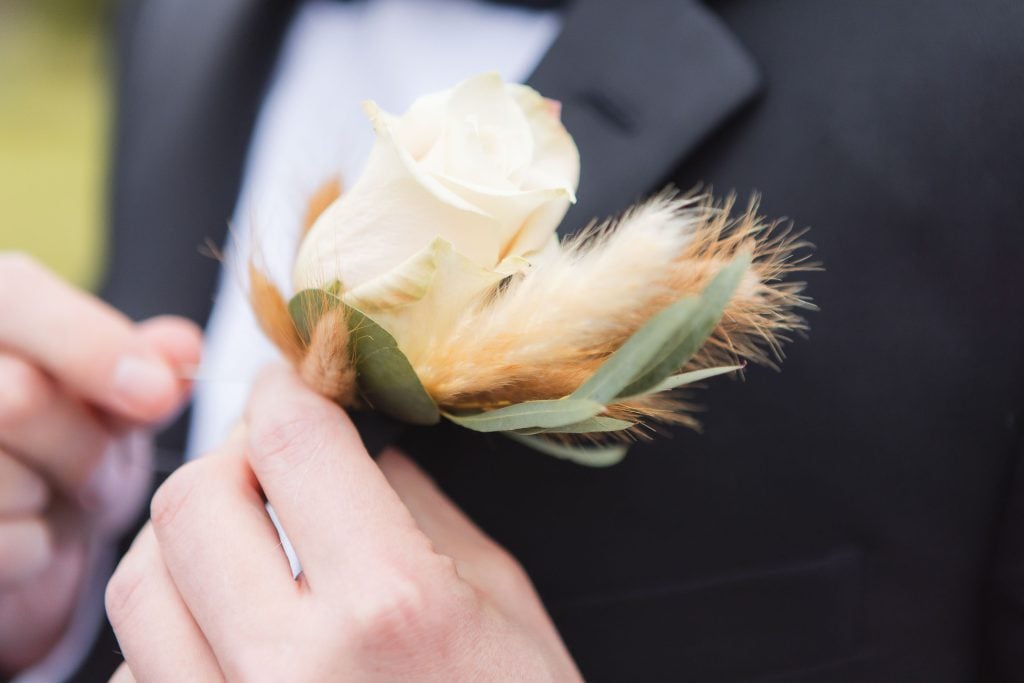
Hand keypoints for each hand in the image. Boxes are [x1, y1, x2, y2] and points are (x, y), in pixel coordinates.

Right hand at [0, 254, 200, 672]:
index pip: (17, 293)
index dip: (91, 344)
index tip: (160, 393)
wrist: (22, 540)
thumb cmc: (69, 449)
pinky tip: (29, 537)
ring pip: (8, 478)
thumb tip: (185, 347)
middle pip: (19, 398)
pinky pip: (5, 544)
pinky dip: (38, 551)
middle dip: (87, 445)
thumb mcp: (116, 399)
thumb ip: (148, 365)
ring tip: (59, 492)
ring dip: (63, 499)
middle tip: (103, 461)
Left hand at [106, 366, 580, 681]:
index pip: (293, 443)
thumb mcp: (503, 605)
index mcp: (390, 608)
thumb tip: (360, 449)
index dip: (288, 390)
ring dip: (187, 543)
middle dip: (229, 460)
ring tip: (249, 545)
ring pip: (140, 586)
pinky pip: (141, 673)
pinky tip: (235, 630)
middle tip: (273, 464)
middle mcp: (291, 668)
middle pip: (190, 501)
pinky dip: (174, 630)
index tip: (294, 382)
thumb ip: (421, 511)